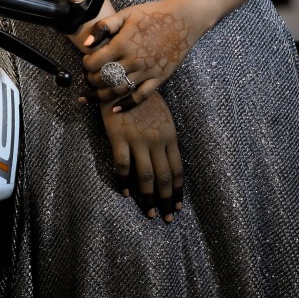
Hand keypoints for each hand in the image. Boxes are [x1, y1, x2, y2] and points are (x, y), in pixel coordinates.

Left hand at [77, 0, 199, 108]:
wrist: (183, 20)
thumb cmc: (153, 14)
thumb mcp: (125, 14)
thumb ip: (104, 27)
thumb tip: (86, 43)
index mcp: (122, 45)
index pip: (94, 63)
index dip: (86, 64)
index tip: (86, 61)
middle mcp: (132, 61)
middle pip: (103, 80)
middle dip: (91, 80)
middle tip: (89, 77)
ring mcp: (146, 72)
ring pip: (118, 91)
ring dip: (103, 95)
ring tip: (96, 92)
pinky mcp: (158, 78)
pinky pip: (140, 97)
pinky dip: (126, 105)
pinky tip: (116, 109)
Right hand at [99, 93, 183, 220]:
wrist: (122, 79)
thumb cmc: (143, 98)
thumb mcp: (162, 116)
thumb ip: (166, 139)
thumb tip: (167, 161)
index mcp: (170, 136)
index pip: (178, 170)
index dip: (179, 190)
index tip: (178, 206)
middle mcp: (157, 141)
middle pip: (164, 178)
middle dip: (167, 200)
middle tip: (167, 218)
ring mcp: (138, 140)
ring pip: (145, 177)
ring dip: (148, 198)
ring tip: (150, 213)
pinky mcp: (119, 138)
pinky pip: (122, 166)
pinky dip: (124, 182)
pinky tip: (126, 193)